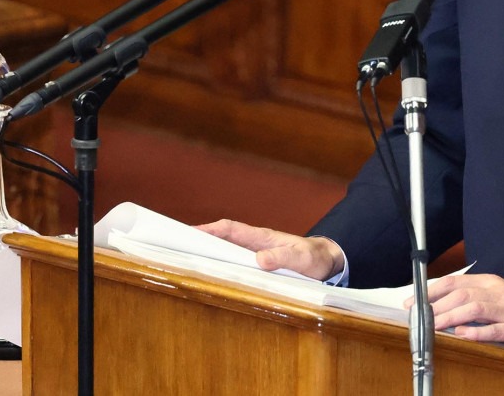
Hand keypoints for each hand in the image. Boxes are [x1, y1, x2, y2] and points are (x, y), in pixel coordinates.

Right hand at [196, 219, 343, 279]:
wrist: (326, 260)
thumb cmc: (314, 257)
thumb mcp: (301, 259)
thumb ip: (283, 257)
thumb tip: (259, 260)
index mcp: (262, 237)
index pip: (232, 229)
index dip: (210, 229)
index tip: (189, 231)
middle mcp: (255, 243)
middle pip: (223, 238)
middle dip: (200, 240)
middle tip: (176, 246)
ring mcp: (255, 253)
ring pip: (227, 251)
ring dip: (209, 253)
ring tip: (185, 260)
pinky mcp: (259, 265)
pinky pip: (235, 263)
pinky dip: (221, 266)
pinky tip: (211, 275)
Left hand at [417, 273, 503, 353]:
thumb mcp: (495, 294)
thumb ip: (471, 297)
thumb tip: (437, 305)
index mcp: (489, 282)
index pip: (455, 282)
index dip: (431, 291)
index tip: (412, 302)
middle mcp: (498, 291)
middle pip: (462, 295)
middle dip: (437, 307)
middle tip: (419, 319)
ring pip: (475, 309)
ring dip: (451, 318)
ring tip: (434, 327)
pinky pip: (496, 329)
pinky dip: (477, 332)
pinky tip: (462, 335)